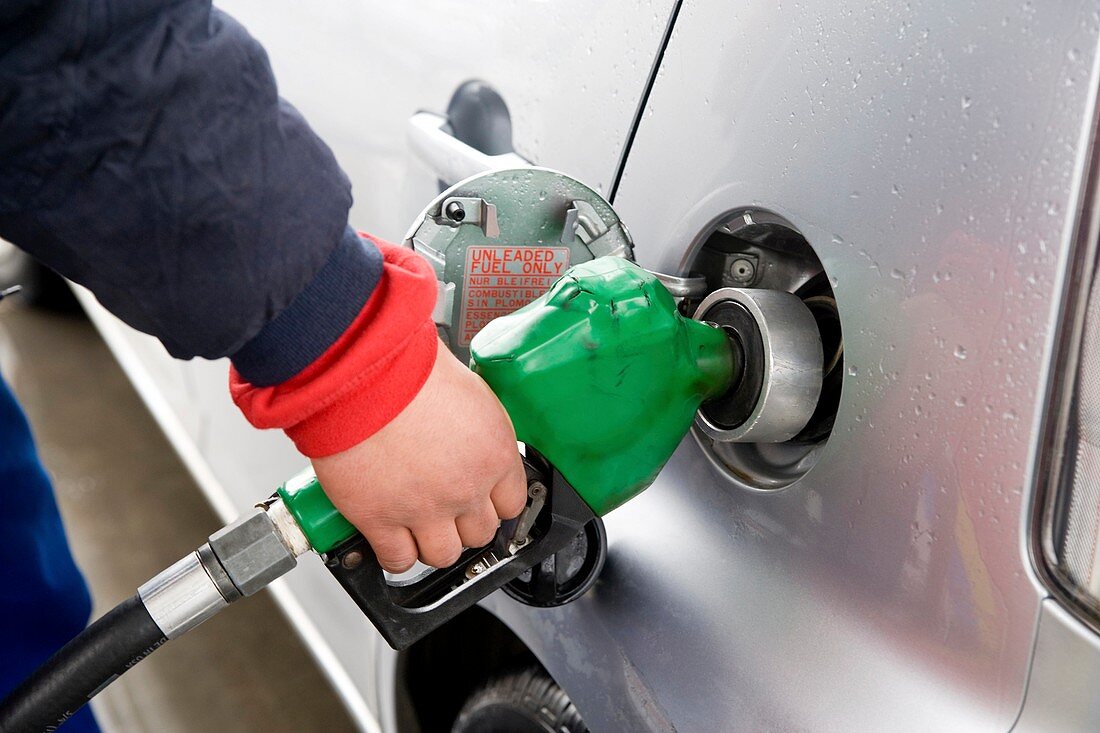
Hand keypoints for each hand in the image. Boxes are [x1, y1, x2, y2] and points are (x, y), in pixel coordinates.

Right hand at [312, 338, 527, 571]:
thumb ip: (477, 426)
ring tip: (419, 526)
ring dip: (433, 544)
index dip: (493, 503)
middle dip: (464, 523)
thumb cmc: (412, 370)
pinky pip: (398, 559)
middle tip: (446, 509)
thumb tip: (472, 435)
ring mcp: (425, 508)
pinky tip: (391, 539)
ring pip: (444, 555)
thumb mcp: (470, 391)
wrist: (365, 374)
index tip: (482, 501)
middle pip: (480, 533)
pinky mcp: (381, 519)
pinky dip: (396, 554)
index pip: (511, 503)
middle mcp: (466, 487)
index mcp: (494, 454)